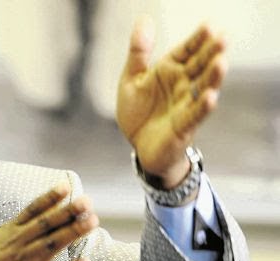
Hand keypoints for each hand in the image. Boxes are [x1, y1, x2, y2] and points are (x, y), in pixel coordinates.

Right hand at [0, 182, 97, 260]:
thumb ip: (13, 235)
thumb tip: (31, 225)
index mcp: (9, 233)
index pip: (32, 211)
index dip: (49, 198)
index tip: (65, 187)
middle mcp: (18, 244)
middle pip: (47, 223)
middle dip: (68, 211)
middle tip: (87, 201)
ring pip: (53, 243)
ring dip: (74, 231)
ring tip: (92, 221)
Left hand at [116, 15, 226, 188]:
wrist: (139, 147)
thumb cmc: (139, 113)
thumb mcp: (132, 79)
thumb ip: (138, 52)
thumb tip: (145, 19)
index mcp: (170, 71)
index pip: (187, 50)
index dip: (197, 39)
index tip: (209, 26)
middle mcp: (182, 85)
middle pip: (199, 66)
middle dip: (211, 53)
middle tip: (222, 38)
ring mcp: (185, 105)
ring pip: (202, 89)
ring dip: (212, 78)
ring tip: (221, 63)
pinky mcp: (183, 126)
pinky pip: (194, 115)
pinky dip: (202, 107)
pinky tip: (209, 97)